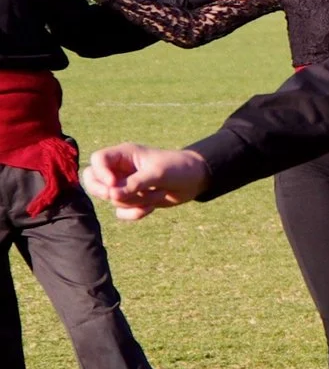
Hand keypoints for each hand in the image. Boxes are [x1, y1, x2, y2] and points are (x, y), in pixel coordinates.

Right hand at [81, 145, 207, 220]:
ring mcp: (124, 185)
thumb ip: (135, 183)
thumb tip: (112, 195)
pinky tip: (150, 208)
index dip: (100, 172)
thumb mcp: (158, 173)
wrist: (195, 181)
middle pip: (92, 179)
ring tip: (155, 194)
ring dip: (132, 201)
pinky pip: (120, 211)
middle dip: (102, 191)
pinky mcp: (132, 200)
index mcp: (124, 155)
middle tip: (115, 196)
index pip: (98, 159)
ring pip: (111, 198)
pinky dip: (133, 213)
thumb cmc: (178, 168)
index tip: (113, 183)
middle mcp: (120, 169)